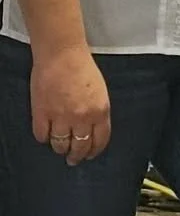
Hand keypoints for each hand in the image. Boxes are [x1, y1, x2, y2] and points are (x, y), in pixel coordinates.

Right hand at [31, 44, 110, 164]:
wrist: (62, 55)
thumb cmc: (83, 69)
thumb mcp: (100, 92)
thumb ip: (97, 112)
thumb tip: (91, 130)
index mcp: (100, 111)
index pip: (100, 141)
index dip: (94, 151)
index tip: (90, 155)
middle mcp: (82, 118)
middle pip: (79, 147)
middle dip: (77, 156)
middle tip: (73, 159)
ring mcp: (60, 117)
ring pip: (60, 145)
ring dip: (60, 149)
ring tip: (60, 148)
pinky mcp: (42, 114)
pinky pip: (42, 136)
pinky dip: (44, 138)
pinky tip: (46, 135)